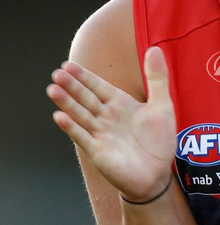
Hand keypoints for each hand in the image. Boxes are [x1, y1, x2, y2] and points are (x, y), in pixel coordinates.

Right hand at [47, 46, 176, 201]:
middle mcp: (106, 117)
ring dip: (67, 103)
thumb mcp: (162, 106)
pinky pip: (83, 137)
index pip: (98, 87)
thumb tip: (155, 48)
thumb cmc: (158, 142)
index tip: (69, 64)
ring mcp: (100, 134)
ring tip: (53, 89)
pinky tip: (60, 117)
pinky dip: (72, 127)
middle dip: (72, 86)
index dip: (84, 76)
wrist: (157, 175)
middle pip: (86, 98)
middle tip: (57, 73)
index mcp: (119, 104)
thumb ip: (157, 79)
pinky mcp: (98, 152)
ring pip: (81, 115)